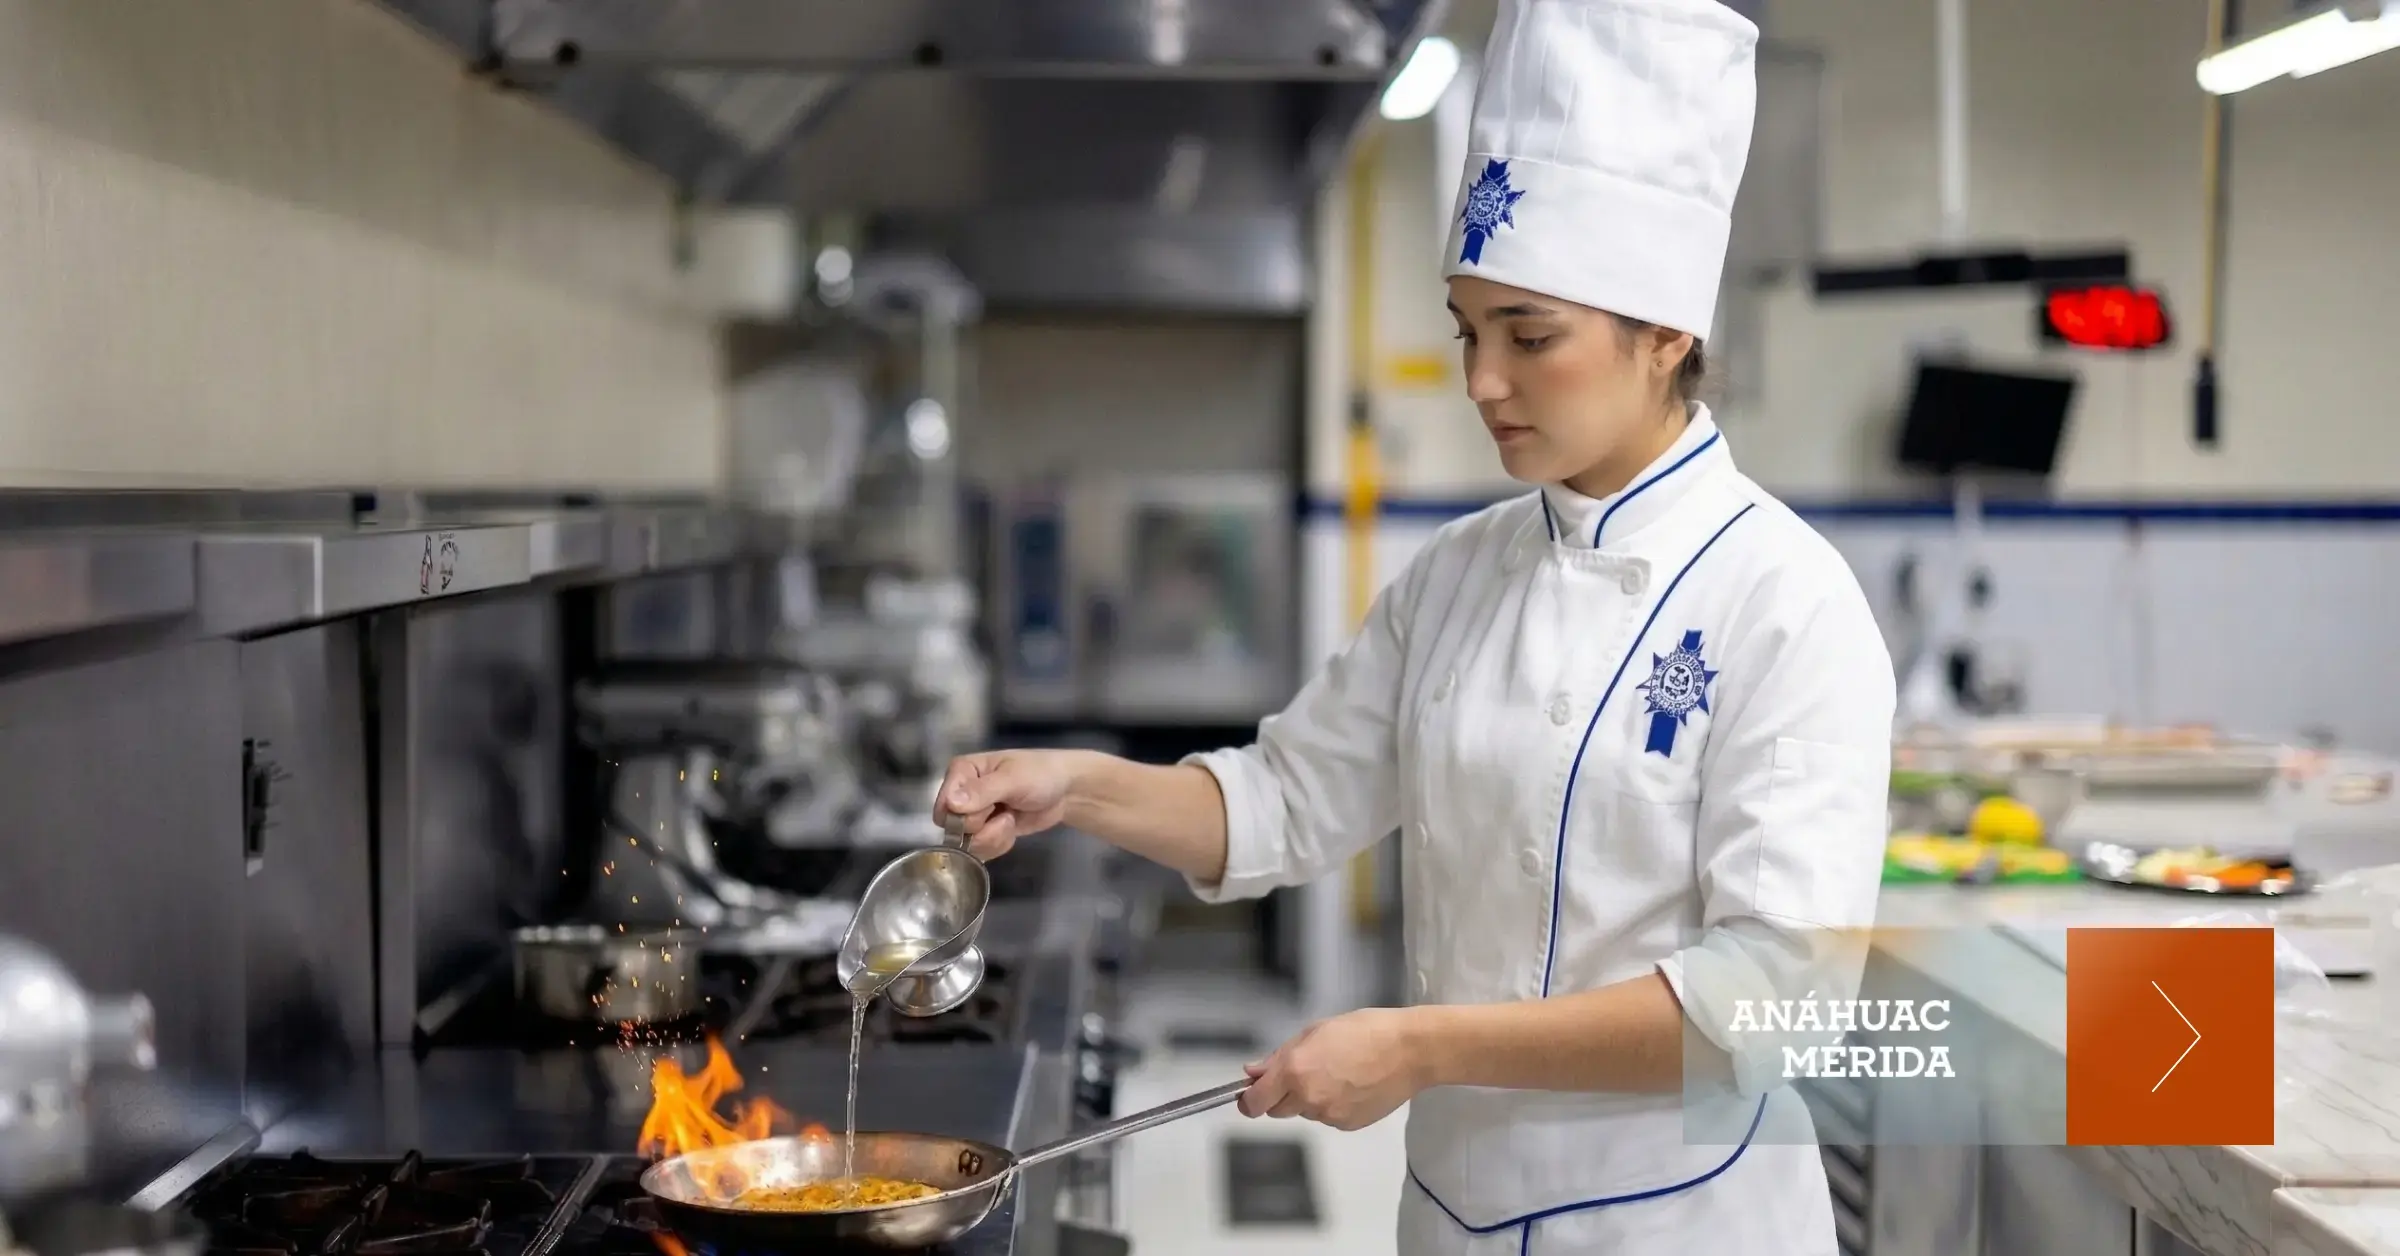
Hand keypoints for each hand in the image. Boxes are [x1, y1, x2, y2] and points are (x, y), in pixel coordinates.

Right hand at [932, 750, 1077, 857]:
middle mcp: (961, 792)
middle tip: (1005, 811)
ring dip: (994, 836)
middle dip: (983, 826)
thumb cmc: (1041, 774)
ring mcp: (972, 814)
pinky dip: (999, 843)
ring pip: (966, 843)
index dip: (964, 815)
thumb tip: (951, 804)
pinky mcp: (985, 831)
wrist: (1066, 791)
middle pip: (953, 827)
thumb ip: (982, 791)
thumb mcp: (1013, 779)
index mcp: (962, 771)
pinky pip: (980, 850)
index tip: (991, 807)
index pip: (944, 804)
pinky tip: (1011, 828)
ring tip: (1011, 818)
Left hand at [1237, 1008, 1428, 1131]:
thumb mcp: (1315, 1031)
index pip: (1254, 1103)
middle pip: (1277, 1111)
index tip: (1252, 1094)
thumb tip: (1253, 1072)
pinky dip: (1332, 1106)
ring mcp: (1328, 1116)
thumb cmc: (1365, 1030)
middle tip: (1303, 1073)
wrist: (1410, 1050)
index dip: (1249, 1099)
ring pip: (1305, 1113)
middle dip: (1281, 1096)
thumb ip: (1279, 1055)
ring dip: (1309, 1099)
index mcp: (1294, 1071)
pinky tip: (1352, 1085)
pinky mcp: (1348, 1125)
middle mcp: (1307, 1098)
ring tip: (1337, 1073)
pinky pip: (1328, 1118)